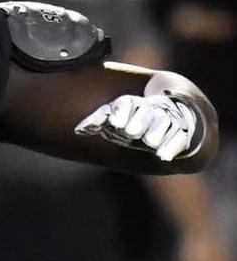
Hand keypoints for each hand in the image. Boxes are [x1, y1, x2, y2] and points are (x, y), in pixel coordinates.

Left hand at [75, 94, 195, 160]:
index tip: (116, 124)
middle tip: (131, 132)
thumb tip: (79, 130)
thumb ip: (99, 122)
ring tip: (149, 142)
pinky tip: (164, 156)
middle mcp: (151, 110)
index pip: (127, 103)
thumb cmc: (133, 120)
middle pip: (146, 112)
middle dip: (139, 121)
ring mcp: (168, 120)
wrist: (170, 116)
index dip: (121, 112)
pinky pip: (179, 138)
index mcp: (133, 104)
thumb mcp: (115, 122)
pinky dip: (172, 147)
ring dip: (156, 132)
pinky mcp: (183, 132)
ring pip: (164, 122)